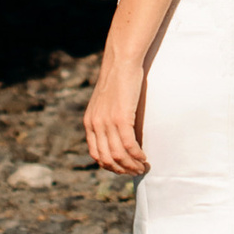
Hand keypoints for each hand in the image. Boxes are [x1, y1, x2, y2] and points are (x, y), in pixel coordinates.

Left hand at [84, 46, 150, 177]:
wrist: (121, 61)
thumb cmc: (118, 79)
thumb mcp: (106, 102)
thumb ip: (107, 119)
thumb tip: (118, 135)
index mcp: (89, 122)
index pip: (95, 153)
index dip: (110, 165)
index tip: (123, 168)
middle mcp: (95, 124)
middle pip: (106, 158)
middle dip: (122, 169)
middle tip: (135, 172)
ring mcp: (106, 122)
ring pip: (118, 155)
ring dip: (131, 165)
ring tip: (142, 167)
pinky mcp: (121, 117)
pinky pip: (128, 145)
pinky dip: (137, 155)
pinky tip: (144, 157)